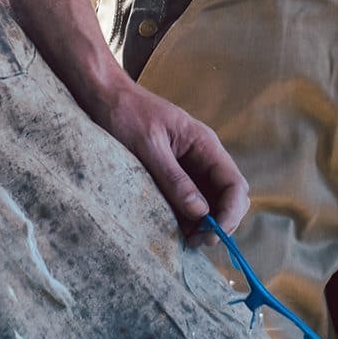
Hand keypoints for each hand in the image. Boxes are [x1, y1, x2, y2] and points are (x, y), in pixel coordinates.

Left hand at [83, 75, 250, 231]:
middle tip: (196, 241)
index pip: (234, 184)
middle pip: (229, 196)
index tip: (213, 235)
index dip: (230, 213)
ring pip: (211, 203)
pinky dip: (187, 219)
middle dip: (220, 222)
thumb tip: (200, 212)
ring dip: (204, 224)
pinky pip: (189, 202)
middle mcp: (203, 158)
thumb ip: (174, 179)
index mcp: (205, 144)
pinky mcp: (173, 176)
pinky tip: (174, 229)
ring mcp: (189, 168)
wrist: (103, 97)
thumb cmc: (126, 114)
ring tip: (184, 240)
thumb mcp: (149, 147)